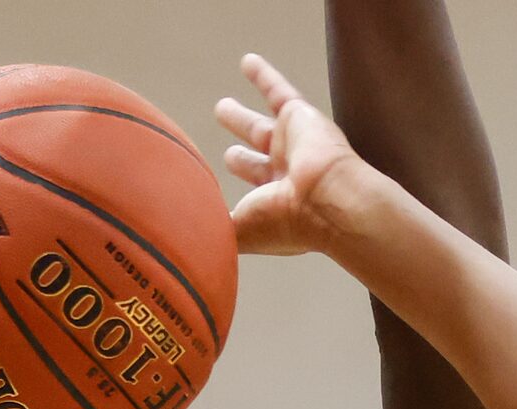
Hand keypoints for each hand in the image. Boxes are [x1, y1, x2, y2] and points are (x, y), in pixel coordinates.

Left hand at [218, 54, 372, 257]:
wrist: (330, 202)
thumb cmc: (287, 222)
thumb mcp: (240, 233)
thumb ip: (215, 230)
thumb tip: (186, 239)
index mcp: (274, 207)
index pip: (251, 200)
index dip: (240, 202)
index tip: (223, 200)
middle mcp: (284, 179)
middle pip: (256, 164)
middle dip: (242, 161)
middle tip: (230, 154)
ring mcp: (292, 147)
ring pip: (260, 128)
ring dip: (240, 119)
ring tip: (221, 107)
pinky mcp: (299, 118)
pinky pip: (278, 91)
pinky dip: (264, 76)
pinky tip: (247, 62)